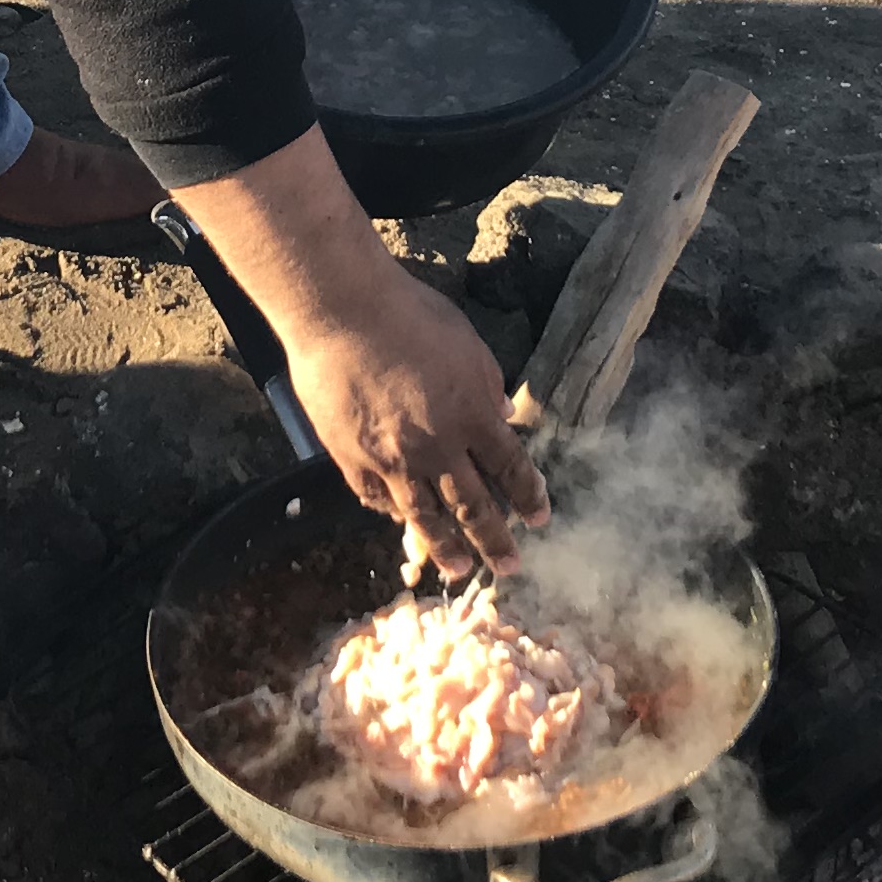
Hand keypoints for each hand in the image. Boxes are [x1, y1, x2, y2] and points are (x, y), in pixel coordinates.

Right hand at [290, 263, 548, 578]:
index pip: (511, 468)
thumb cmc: (409, 314)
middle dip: (496, 541)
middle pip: (473, 506)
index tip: (539, 519)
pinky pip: (378, 499)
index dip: (528, 496)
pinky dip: (394, 514)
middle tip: (510, 567)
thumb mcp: (467, 342)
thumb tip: (500, 411)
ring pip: (425, 517)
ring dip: (446, 547)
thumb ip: (488, 383)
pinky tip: (401, 523)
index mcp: (474, 414)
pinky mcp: (353, 460)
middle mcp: (438, 447)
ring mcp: (393, 459)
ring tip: (458, 568)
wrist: (342, 313)